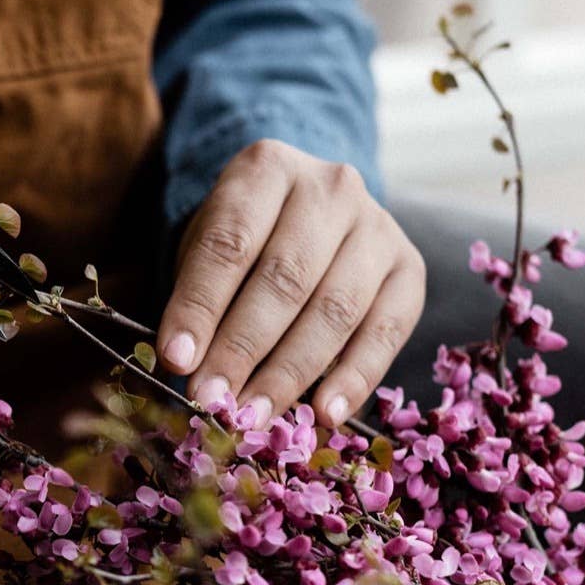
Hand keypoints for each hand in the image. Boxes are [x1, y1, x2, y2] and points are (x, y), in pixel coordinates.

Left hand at [156, 141, 425, 429]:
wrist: (307, 210)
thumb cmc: (245, 236)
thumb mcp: (208, 244)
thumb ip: (198, 295)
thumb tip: (184, 367)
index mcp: (267, 168)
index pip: (229, 243)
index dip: (200, 306)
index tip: (175, 359)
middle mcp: (331, 188)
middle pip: (284, 279)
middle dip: (242, 349)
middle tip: (212, 401)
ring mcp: (378, 226)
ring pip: (334, 309)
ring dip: (290, 373)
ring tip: (254, 416)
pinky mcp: (409, 268)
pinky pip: (386, 330)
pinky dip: (355, 377)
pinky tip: (325, 414)